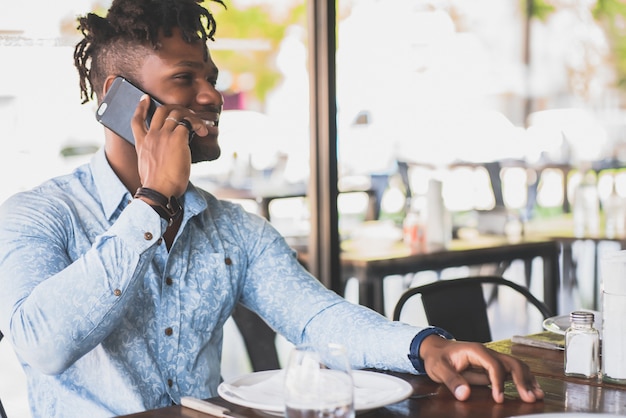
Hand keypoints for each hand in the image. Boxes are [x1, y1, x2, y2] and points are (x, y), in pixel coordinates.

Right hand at [131, 95, 208, 196]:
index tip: (145, 98)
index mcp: (141, 143)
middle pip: (161, 111)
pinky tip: (203, 131)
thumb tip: (164, 155)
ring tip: (200, 124)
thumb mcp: (147, 167)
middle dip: (175, 108)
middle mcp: (151, 136)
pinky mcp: (177, 138)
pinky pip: (189, 124)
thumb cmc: (156, 186)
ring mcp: (164, 135)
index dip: (140, 107)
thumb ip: (153, 155)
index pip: (136, 120)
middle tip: (186, 112)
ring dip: (190, 115)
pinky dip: (198, 125)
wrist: (158, 191)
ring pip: (177, 114)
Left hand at [419, 335, 543, 402]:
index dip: (498, 382)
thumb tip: (464, 394)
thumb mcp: (438, 368)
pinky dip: (524, 380)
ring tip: (537, 396)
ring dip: (528, 380)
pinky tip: (531, 390)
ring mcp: (492, 359)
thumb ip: (451, 380)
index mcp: (475, 351)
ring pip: (516, 366)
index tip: (499, 398)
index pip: (494, 365)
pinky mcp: (493, 366)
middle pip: (511, 363)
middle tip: (529, 398)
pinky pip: (512, 372)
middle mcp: (487, 353)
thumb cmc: (438, 357)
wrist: (436, 349)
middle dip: (522, 380)